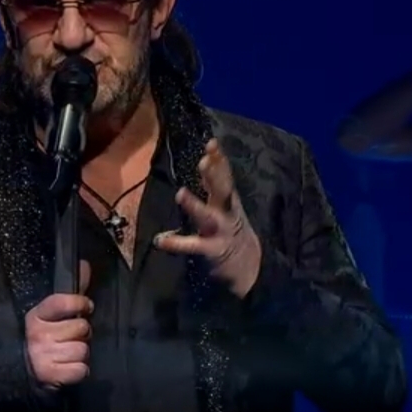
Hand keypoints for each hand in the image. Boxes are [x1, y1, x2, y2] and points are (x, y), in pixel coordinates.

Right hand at [25, 261, 92, 389]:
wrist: (27, 371)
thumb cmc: (47, 337)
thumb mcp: (53, 313)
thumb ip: (71, 291)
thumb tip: (84, 264)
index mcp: (36, 315)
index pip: (62, 301)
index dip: (80, 303)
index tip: (86, 307)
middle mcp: (37, 334)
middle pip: (81, 327)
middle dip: (82, 333)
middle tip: (72, 336)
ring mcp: (42, 356)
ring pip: (83, 349)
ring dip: (80, 353)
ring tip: (68, 353)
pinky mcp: (50, 375)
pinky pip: (81, 369)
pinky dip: (79, 370)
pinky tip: (69, 367)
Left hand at [154, 139, 261, 297]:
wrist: (251, 268)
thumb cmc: (232, 231)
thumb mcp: (228, 206)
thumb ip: (215, 185)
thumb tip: (205, 161)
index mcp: (228, 201)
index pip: (225, 176)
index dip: (219, 160)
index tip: (212, 143)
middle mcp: (226, 213)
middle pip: (222, 191)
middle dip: (215, 175)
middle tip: (205, 160)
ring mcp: (220, 231)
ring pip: (207, 216)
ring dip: (194, 205)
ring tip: (180, 194)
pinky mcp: (213, 250)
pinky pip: (193, 246)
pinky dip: (176, 243)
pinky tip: (161, 240)